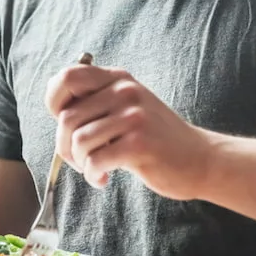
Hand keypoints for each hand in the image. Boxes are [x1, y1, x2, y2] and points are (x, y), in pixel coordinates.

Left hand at [46, 63, 214, 198]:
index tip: (65, 125)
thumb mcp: (128, 107)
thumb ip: (98, 101)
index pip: (68, 77)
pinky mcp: (139, 144)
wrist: (200, 159)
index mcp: (118, 79)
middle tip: (80, 160)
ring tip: (95, 169)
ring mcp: (133, 116)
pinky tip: (103, 178)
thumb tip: (56, 109)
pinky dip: (92, 175)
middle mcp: (125, 91)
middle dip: (65, 146)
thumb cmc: (156, 138)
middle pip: (67, 117)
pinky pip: (95, 161)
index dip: (55, 102)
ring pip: (78, 141)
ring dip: (80, 163)